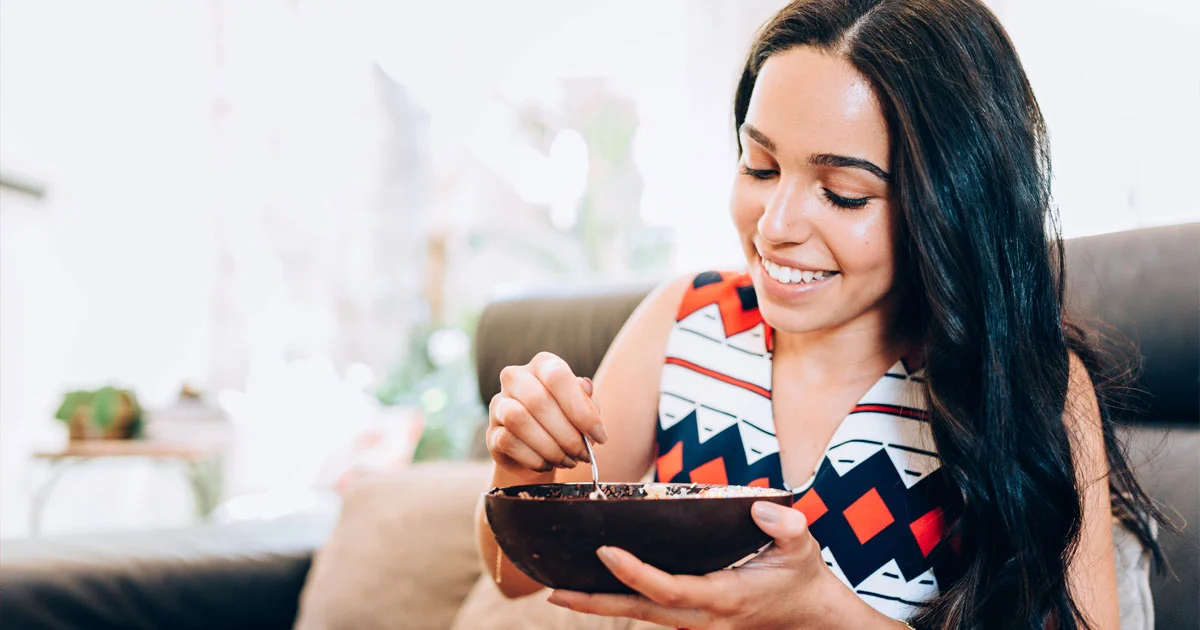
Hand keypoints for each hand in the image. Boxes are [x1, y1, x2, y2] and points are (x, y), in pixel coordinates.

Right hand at [487, 352, 605, 480]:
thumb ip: (587, 400)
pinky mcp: (491, 432)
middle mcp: (516, 378)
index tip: (599, 436)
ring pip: (518, 419)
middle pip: (537, 400)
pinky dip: (534, 458)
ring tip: (567, 460)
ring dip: (549, 446)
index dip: (581, 408)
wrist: (540, 452)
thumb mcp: (583, 410)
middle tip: (583, 454)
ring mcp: (499, 404)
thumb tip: (585, 388)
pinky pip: (508, 442)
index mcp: (543, 365)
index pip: (558, 376)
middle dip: (567, 434)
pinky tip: (547, 464)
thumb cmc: (566, 423)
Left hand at [547, 501, 849, 629]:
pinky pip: (650, 610)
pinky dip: (621, 599)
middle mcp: (703, 615)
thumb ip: (787, 528)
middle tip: (554, 590)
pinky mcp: (693, 617)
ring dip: (601, 603)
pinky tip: (595, 585)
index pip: (669, 588)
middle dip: (596, 602)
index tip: (606, 551)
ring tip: (560, 588)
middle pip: (640, 611)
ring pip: (641, 614)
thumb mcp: (803, 548)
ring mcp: (696, 621)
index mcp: (723, 596)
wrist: (811, 617)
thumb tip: (763, 508)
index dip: (635, 573)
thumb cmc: (802, 577)